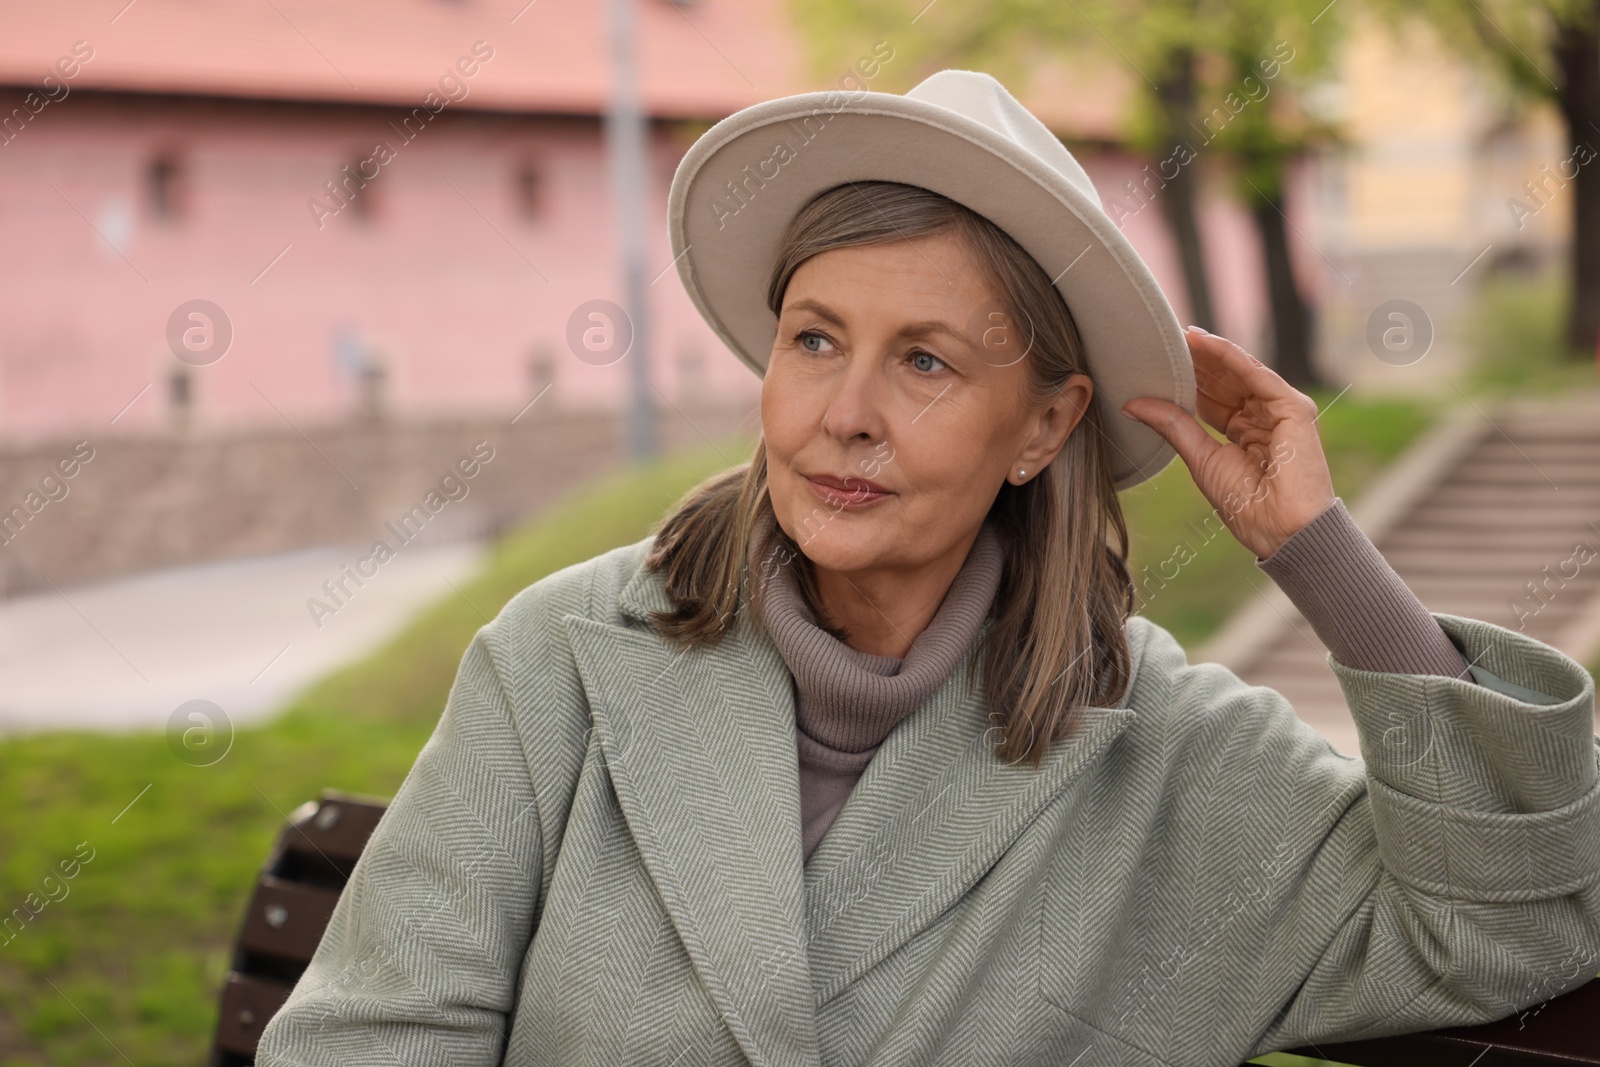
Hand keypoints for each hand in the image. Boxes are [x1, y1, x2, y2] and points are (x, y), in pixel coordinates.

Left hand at [1121, 326, 1335, 559]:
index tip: (1157, 361)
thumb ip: (1172, 426)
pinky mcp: (1293, 408)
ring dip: (1209, 352)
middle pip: (1225, 382)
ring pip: (1239, 372)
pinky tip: (1203, 342)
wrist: (1282, 529)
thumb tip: (1132, 404)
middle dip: (1196, 361)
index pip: (1212, 399)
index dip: (1187, 379)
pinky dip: (1229, 357)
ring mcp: (1281, 411)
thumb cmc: (1246, 504)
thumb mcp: (1200, 458)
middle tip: (1164, 338)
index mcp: (1246, 434)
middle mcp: (1264, 418)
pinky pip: (1256, 374)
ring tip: (1178, 334)